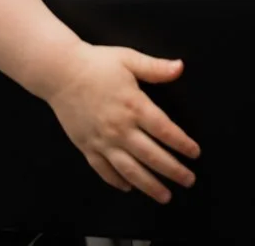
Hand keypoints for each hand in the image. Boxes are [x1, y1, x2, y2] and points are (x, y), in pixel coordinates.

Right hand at [43, 45, 200, 203]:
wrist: (59, 71)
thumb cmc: (95, 64)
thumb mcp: (128, 59)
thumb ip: (155, 68)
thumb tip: (180, 67)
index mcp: (134, 106)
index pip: (165, 131)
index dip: (182, 144)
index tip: (194, 153)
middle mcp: (120, 128)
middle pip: (152, 156)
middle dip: (174, 171)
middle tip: (189, 180)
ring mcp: (102, 140)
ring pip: (130, 170)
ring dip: (150, 185)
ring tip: (165, 196)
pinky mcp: (87, 146)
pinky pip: (104, 170)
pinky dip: (117, 182)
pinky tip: (129, 187)